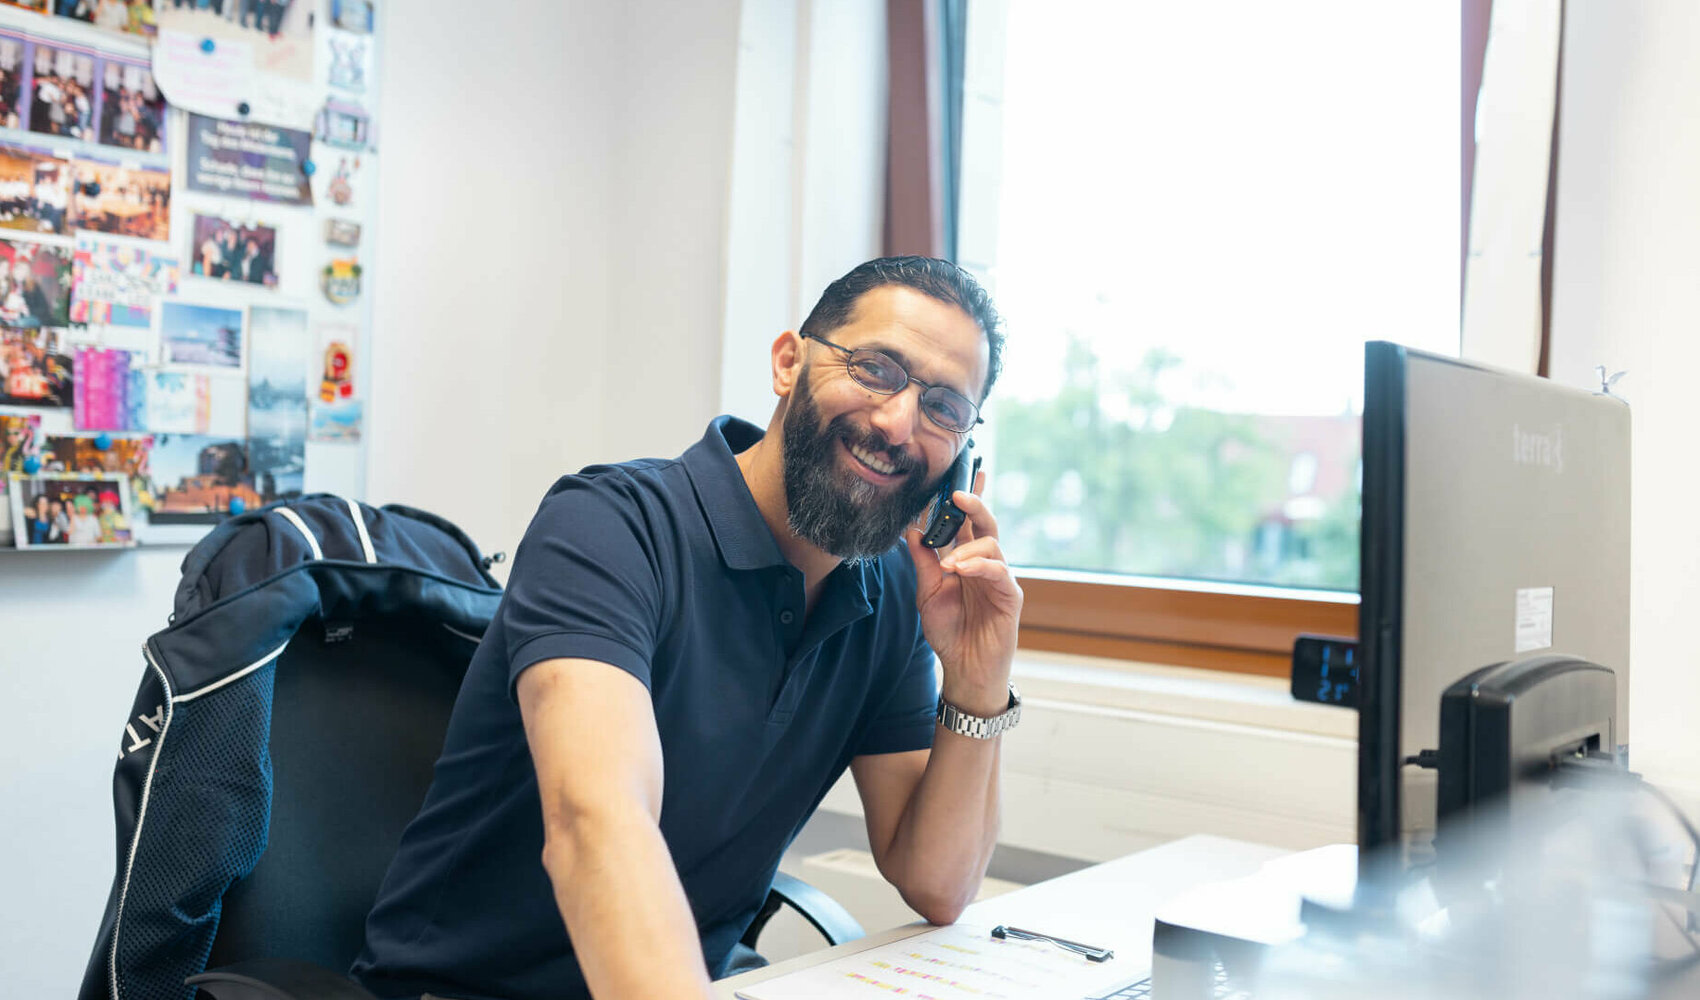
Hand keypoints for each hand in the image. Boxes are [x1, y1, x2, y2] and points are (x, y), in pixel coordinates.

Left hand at [905, 469, 1022, 716]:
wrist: (964, 667)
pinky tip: (961, 570)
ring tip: (949, 564)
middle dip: (974, 504)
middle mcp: (984, 563)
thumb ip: (923, 563)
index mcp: (964, 559)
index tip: (954, 479)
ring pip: (991, 544)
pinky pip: (998, 571)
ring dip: (967, 549)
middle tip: (958, 494)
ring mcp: (999, 577)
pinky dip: (978, 566)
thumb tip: (912, 530)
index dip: (963, 500)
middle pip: (985, 523)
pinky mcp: (1010, 595)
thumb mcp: (927, 594)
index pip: (965, 523)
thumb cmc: (949, 630)